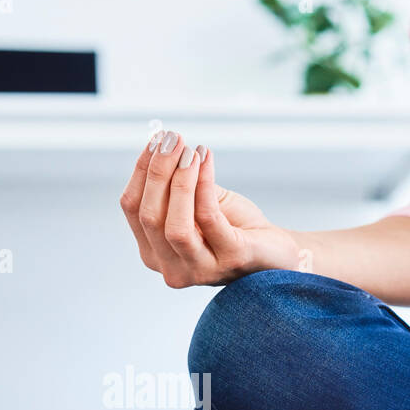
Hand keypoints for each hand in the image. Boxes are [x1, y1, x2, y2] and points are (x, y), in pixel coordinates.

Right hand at [119, 130, 300, 287]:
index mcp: (155, 253)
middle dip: (158, 172)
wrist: (275, 251)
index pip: (134, 209)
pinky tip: (207, 159)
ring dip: (180, 181)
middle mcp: (172, 268)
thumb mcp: (199, 202)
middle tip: (173, 139)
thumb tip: (163, 144)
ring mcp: (201, 270)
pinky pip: (209, 218)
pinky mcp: (230, 260)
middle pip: (150, 216)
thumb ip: (178, 184)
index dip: (141, 171)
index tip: (156, 140)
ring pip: (175, 225)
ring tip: (190, 151)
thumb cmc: (234, 227)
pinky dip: (204, 183)